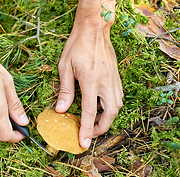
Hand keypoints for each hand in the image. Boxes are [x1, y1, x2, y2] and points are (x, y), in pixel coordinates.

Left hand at [56, 2, 122, 148]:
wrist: (94, 29)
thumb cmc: (77, 45)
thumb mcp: (65, 67)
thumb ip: (65, 90)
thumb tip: (61, 110)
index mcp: (91, 81)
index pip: (89, 112)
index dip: (86, 130)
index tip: (84, 143)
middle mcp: (106, 82)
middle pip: (110, 114)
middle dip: (101, 128)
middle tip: (89, 132)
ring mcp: (114, 80)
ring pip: (117, 106)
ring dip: (107, 118)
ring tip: (94, 121)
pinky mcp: (117, 77)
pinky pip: (118, 97)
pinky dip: (111, 107)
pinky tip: (101, 107)